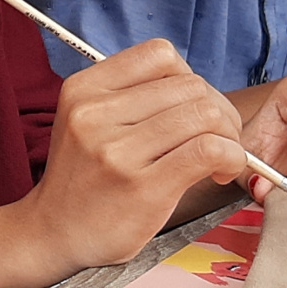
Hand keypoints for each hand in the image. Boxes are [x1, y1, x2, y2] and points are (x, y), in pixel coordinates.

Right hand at [20, 38, 248, 271]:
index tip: (190, 108)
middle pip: (191, 85)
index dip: (189, 78)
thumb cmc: (84, 179)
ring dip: (229, 136)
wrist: (54, 232)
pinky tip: (219, 171)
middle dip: (218, 111)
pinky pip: (209, 150)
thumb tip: (201, 91)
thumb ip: (132, 97)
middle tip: (216, 140)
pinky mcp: (143, 186)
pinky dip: (231, 157)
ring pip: (205, 114)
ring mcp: (117, 151)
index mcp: (83, 89)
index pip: (160, 55)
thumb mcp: (87, 120)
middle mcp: (95, 113)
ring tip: (218, 158)